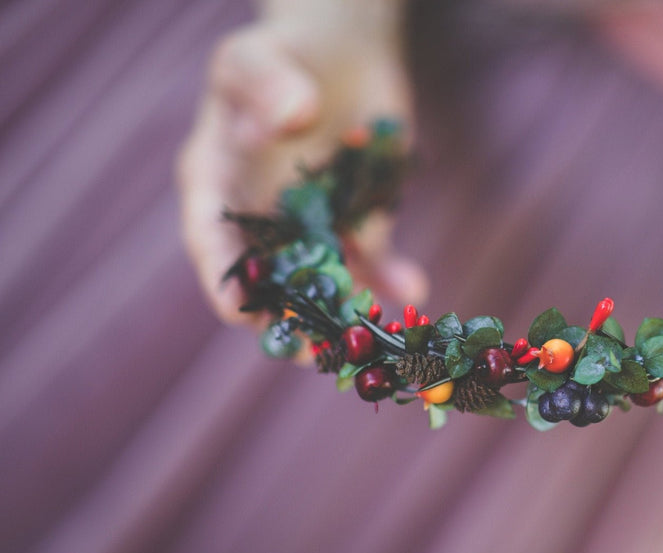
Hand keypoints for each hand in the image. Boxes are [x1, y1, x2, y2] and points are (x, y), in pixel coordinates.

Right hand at [178, 5, 425, 327]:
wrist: (343, 54)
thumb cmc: (283, 51)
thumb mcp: (259, 55)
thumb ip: (267, 85)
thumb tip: (294, 116)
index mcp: (218, 186)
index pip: (211, 242)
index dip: (223, 279)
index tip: (239, 311)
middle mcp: (262, 222)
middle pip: (269, 285)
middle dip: (289, 322)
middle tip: (310, 354)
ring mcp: (313, 232)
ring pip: (324, 288)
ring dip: (345, 318)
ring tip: (369, 342)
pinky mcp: (359, 227)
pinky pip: (374, 264)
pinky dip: (393, 281)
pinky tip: (415, 290)